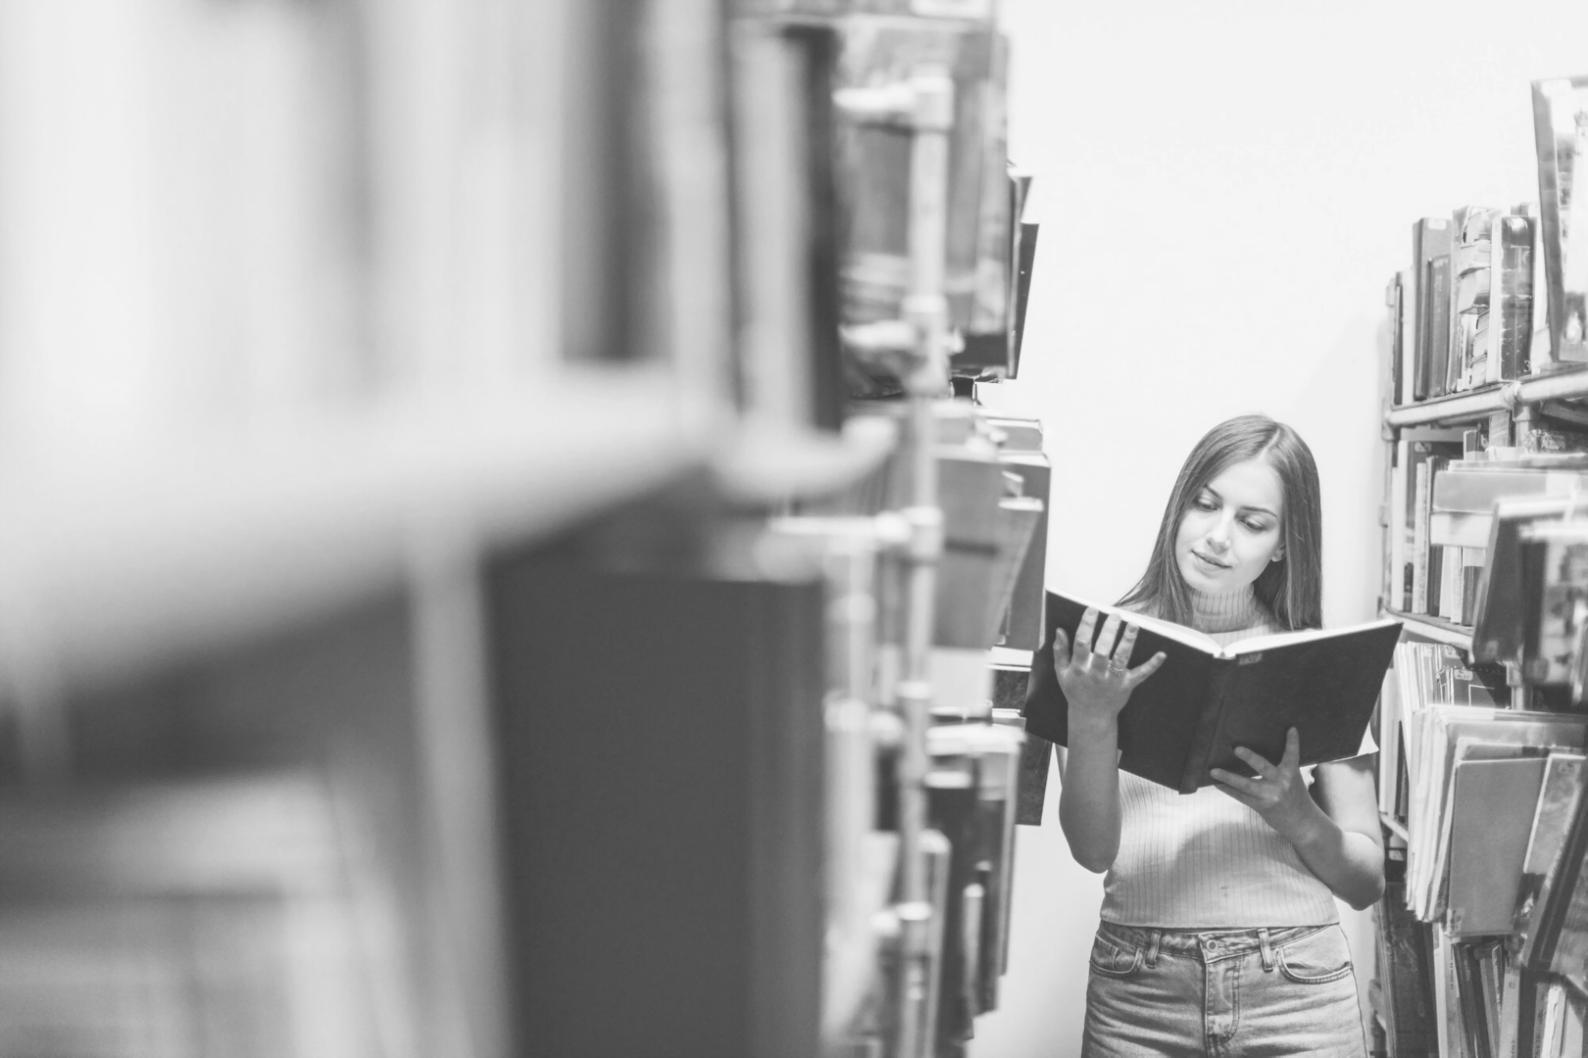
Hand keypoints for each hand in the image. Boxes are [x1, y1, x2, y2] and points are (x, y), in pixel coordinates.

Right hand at [1052, 607, 1164, 728]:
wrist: (1091, 715)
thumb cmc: (1076, 691)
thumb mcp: (1061, 673)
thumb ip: (1060, 651)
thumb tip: (1059, 630)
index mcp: (1079, 668)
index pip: (1082, 643)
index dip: (1086, 625)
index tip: (1092, 610)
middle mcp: (1096, 674)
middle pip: (1103, 650)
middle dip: (1109, 631)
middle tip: (1115, 615)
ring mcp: (1113, 680)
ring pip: (1121, 659)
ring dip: (1128, 641)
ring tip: (1133, 625)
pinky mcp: (1127, 685)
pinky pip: (1141, 674)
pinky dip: (1152, 665)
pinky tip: (1161, 654)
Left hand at [1210, 727, 1312, 833]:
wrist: (1302, 823)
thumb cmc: (1295, 796)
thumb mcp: (1293, 780)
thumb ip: (1281, 767)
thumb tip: (1256, 754)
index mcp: (1291, 773)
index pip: (1292, 754)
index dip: (1292, 741)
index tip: (1290, 729)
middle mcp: (1281, 783)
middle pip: (1263, 767)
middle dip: (1249, 758)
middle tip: (1236, 748)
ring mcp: (1270, 795)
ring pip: (1245, 784)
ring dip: (1227, 777)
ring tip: (1213, 771)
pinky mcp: (1262, 806)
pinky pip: (1241, 796)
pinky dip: (1228, 789)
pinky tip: (1217, 784)